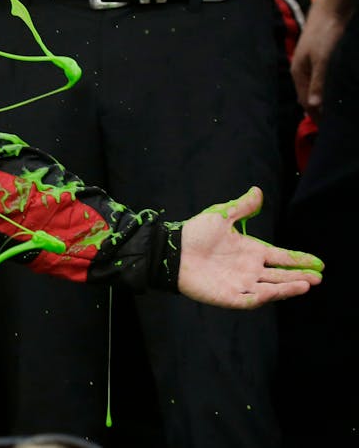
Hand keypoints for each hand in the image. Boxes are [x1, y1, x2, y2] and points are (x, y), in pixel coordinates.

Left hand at [178, 187, 322, 308]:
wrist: (171, 250)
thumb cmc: (194, 233)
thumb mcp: (221, 216)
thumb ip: (241, 207)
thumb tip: (257, 191)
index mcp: (250, 251)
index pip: (281, 257)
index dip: (299, 260)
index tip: (319, 263)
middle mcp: (249, 269)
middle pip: (280, 275)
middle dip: (300, 276)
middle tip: (318, 277)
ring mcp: (240, 283)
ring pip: (271, 288)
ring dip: (288, 288)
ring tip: (306, 285)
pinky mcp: (228, 296)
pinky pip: (250, 299)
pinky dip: (263, 297)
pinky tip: (275, 292)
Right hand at [292, 6, 344, 118]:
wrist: (330, 12)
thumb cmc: (323, 36)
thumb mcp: (322, 61)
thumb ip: (317, 82)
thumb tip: (313, 106)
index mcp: (298, 73)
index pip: (304, 101)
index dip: (314, 114)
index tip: (327, 128)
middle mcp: (302, 71)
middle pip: (308, 96)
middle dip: (318, 109)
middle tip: (334, 123)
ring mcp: (311, 64)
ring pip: (316, 88)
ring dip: (324, 99)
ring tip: (337, 110)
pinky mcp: (322, 59)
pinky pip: (323, 79)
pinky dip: (328, 88)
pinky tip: (338, 91)